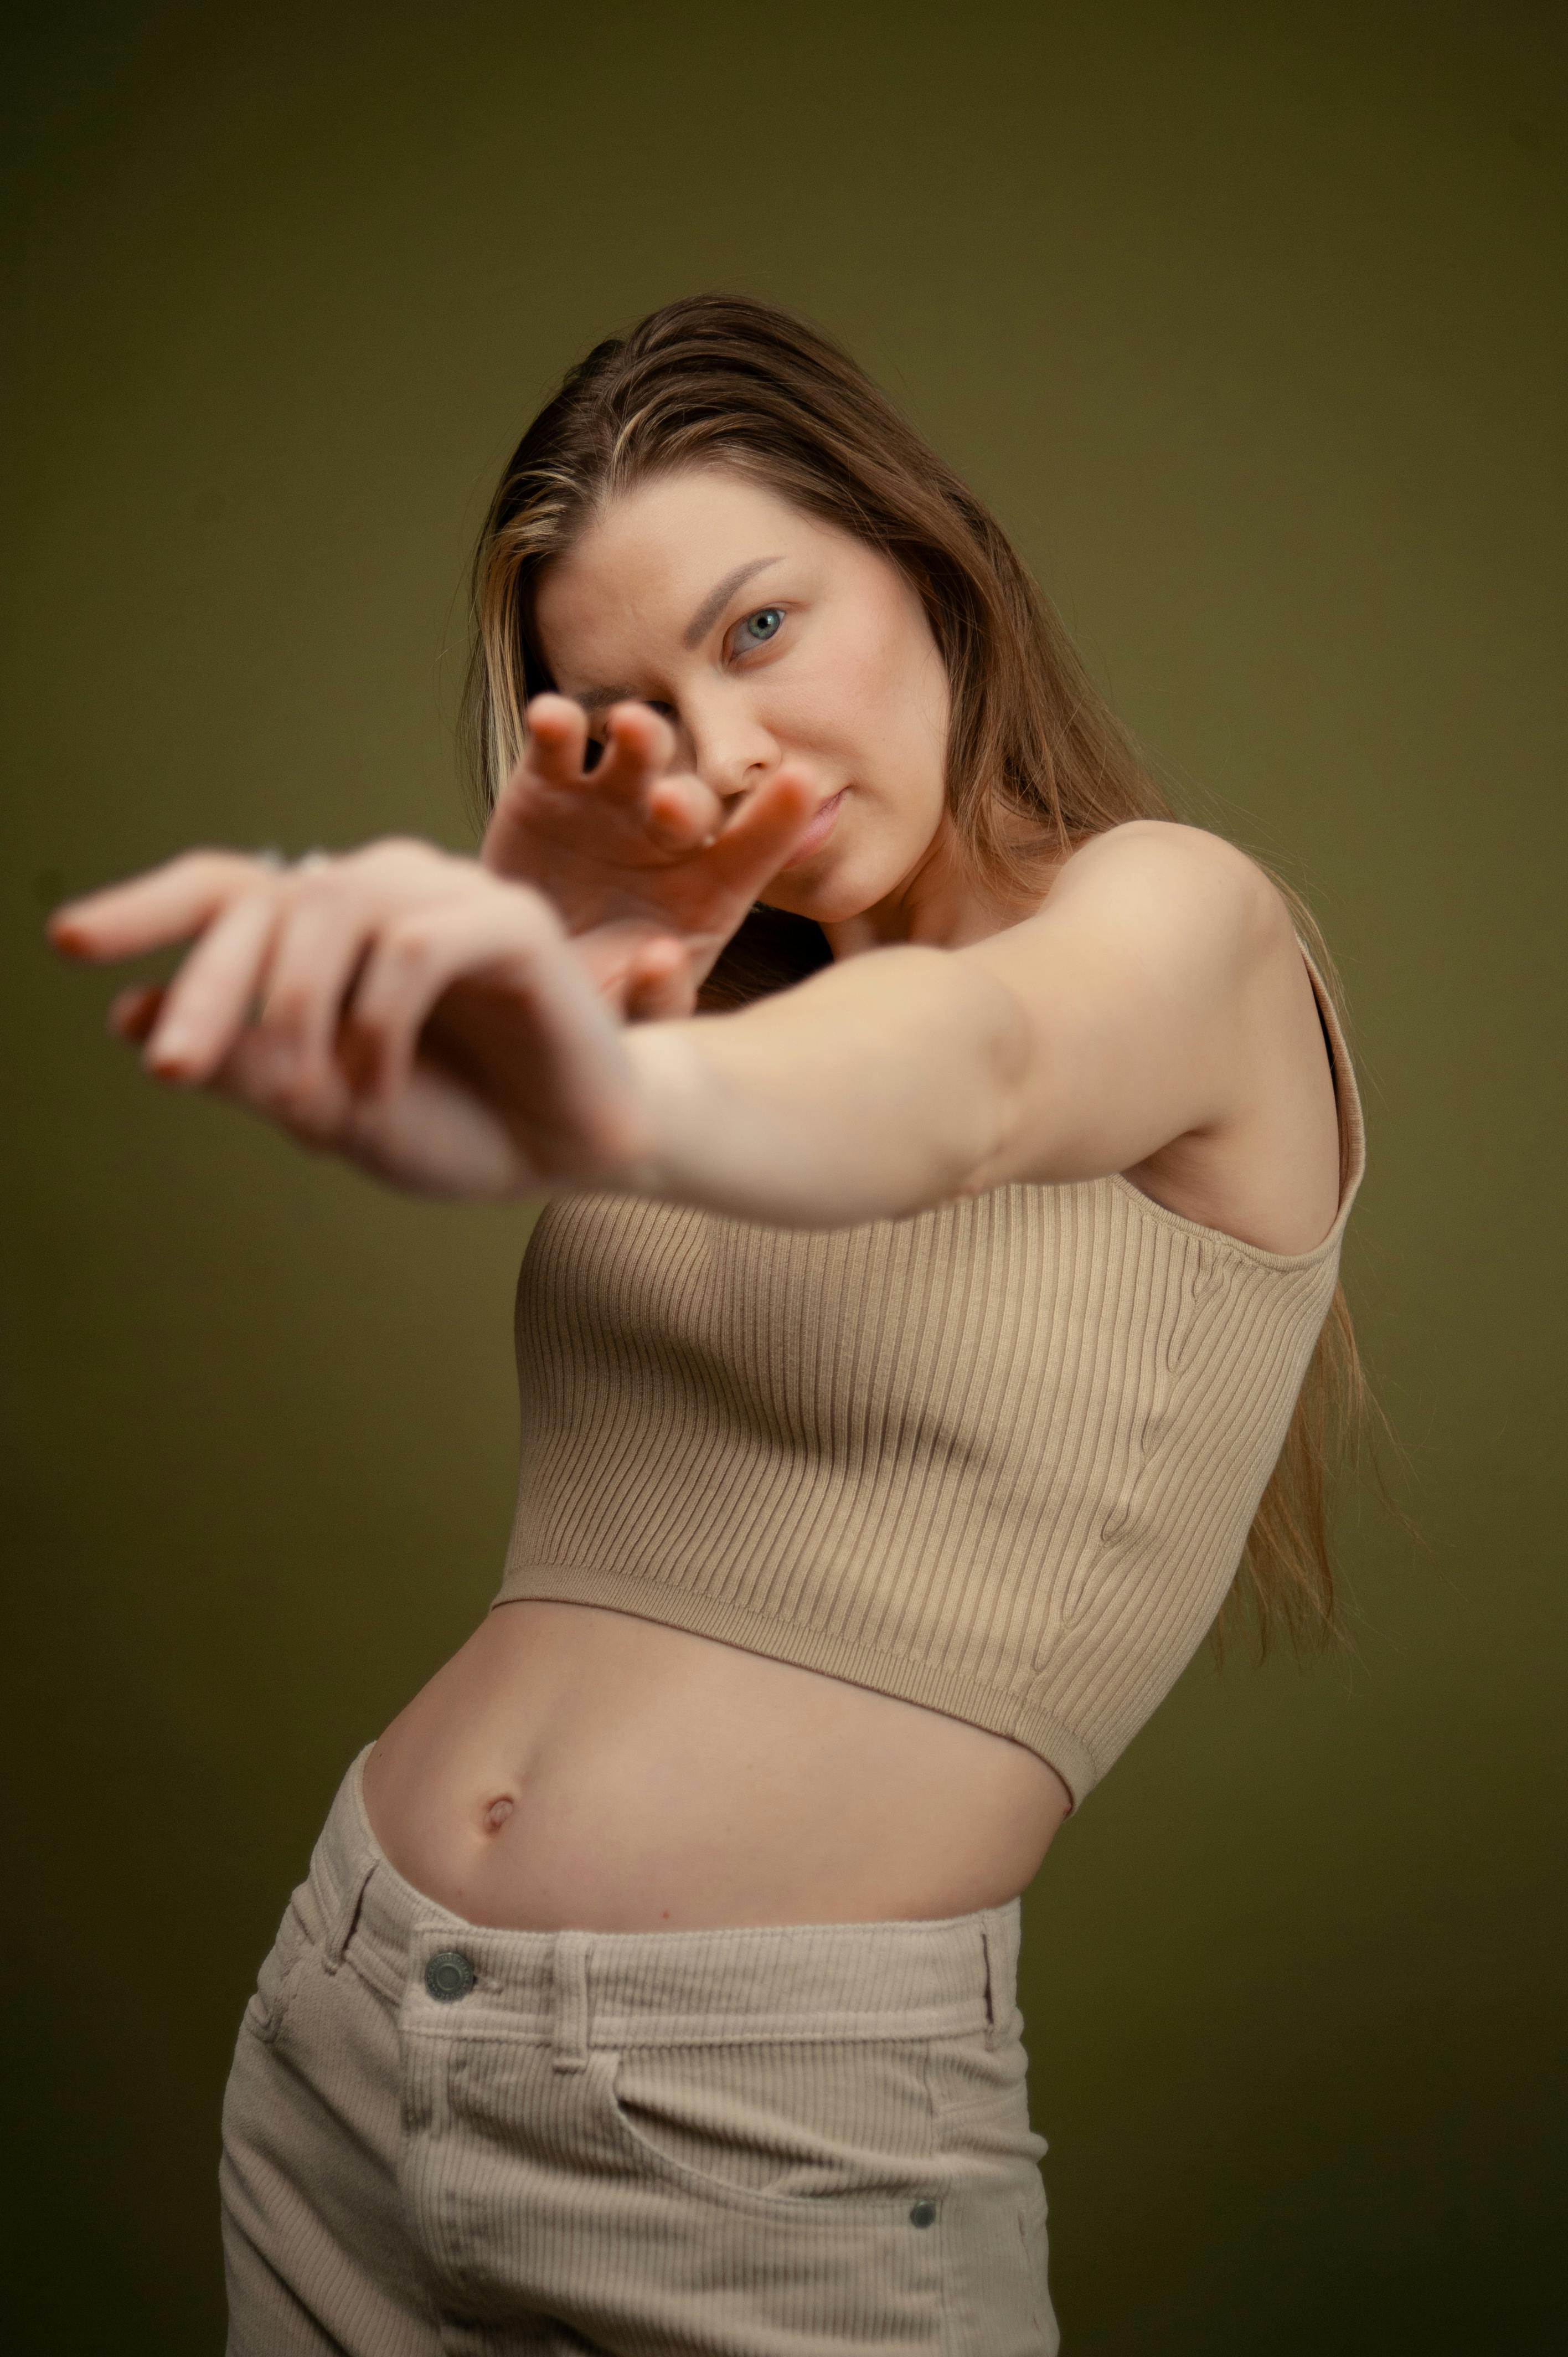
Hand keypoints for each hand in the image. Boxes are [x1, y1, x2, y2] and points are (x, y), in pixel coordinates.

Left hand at [47, 841, 651, 1199]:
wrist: (570, 1156)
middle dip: (207, 989)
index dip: (143, 907)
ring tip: (313, 1098)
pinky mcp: (513, 920)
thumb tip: (128, 1018)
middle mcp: (380, 891)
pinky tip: (380, 1083)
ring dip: (297, 1011)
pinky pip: (414, 945)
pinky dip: (380, 1021)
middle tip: (168, 1067)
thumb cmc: (457, 1125)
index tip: (65, 943)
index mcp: (329, 929)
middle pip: (264, 900)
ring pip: (333, 908)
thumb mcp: (325, 1111)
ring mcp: (448, 896)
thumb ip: (241, 1066)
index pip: (224, 890)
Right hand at [481, 696, 820, 1018]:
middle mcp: (668, 836)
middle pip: (694, 802)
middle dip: (688, 799)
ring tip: (631, 729)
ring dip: (640, 737)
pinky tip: (551, 718)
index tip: (799, 781)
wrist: (511, 974)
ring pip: (638, 754)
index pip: (754, 851)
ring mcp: (610, 802)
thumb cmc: (590, 1002)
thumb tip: (662, 960)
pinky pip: (557, 744)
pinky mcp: (546, 786)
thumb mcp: (626, 1021)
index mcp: (708, 891)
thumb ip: (655, 1000)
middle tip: (670, 809)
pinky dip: (555, 724)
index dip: (775, 819)